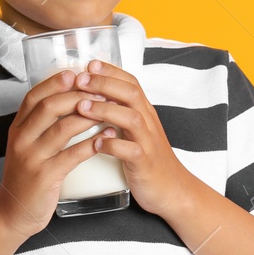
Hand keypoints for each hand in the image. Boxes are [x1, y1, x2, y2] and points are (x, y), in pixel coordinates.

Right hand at [0, 69, 104, 238]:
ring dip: (88, 117)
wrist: (13, 214)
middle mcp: (21, 140)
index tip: (77, 73)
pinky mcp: (44, 177)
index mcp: (18, 129)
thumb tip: (69, 101)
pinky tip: (107, 137)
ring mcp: (31, 158)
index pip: (33, 97)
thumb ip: (42, 126)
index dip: (54, 82)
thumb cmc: (28, 178)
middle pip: (48, 107)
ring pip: (61, 129)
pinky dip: (91, 144)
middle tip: (100, 90)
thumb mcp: (28, 147)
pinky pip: (71, 156)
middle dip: (76, 95)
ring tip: (109, 110)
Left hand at [74, 60, 198, 217]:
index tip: (89, 64)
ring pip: (131, 118)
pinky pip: (130, 151)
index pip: (131, 83)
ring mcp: (148, 142)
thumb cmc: (148, 160)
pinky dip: (112, 145)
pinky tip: (96, 144)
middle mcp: (149, 123)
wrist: (173, 190)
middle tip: (80, 80)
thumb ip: (122, 114)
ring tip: (82, 107)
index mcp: (145, 113)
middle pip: (131, 93)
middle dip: (105, 83)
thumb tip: (95, 97)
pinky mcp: (145, 163)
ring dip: (105, 109)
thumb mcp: (137, 132)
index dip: (111, 71)